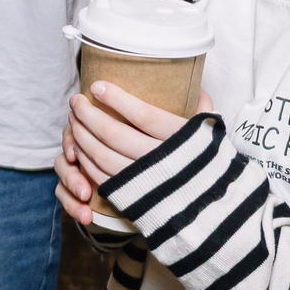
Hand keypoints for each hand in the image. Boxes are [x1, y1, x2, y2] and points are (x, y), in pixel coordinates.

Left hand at [55, 83, 198, 223]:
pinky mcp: (133, 198)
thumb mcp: (212, 132)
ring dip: (82, 135)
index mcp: (182, 140)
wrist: (215, 208)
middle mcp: (161, 161)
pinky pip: (102, 177)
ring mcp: (145, 182)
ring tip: (74, 119)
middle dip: (88, 114)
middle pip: (114, 134)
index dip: (116, 99)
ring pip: (102, 156)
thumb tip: (192, 82)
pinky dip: (86, 160)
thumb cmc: (211, 162)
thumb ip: (201, 106)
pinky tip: (80, 146)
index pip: (142, 115)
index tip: (96, 86)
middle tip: (76, 100)